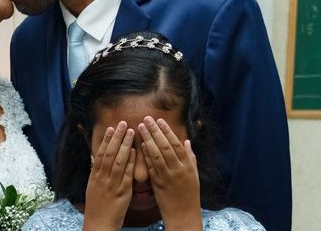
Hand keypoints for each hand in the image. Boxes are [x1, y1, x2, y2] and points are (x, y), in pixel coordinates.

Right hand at [82, 121, 134, 230]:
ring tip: (131, 132)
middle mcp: (102, 177)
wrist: (98, 224)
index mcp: (95, 176)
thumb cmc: (97, 207)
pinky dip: (129, 162)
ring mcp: (112, 184)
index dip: (106, 140)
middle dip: (116, 137)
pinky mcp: (121, 192)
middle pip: (109, 153)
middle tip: (123, 123)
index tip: (111, 127)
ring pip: (117, 160)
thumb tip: (96, 159)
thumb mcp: (92, 187)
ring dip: (124, 145)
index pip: (100, 153)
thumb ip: (96, 173)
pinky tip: (134, 152)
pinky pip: (126, 174)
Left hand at [138, 116, 201, 230]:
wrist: (184, 215)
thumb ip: (190, 157)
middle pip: (165, 146)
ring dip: (148, 139)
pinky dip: (145, 155)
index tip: (159, 119)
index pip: (176, 144)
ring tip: (140, 127)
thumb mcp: (194, 174)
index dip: (167, 131)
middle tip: (146, 119)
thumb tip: (187, 141)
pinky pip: (151, 167)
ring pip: (156, 155)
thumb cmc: (190, 193)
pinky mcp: (158, 184)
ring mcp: (167, 177)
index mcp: (188, 166)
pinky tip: (140, 145)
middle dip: (155, 131)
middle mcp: (178, 170)